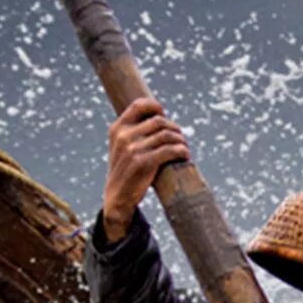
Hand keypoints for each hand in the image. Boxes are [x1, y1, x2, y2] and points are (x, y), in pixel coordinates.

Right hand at [102, 96, 190, 240]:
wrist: (117, 197)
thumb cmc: (125, 170)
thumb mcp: (121, 147)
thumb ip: (134, 132)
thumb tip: (161, 118)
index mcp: (117, 129)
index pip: (139, 105)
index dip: (155, 106)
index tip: (163, 115)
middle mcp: (124, 137)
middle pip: (159, 121)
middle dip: (174, 128)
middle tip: (180, 138)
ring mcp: (133, 150)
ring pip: (167, 135)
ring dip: (181, 141)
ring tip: (184, 148)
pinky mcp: (143, 163)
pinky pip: (170, 150)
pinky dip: (182, 151)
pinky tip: (185, 156)